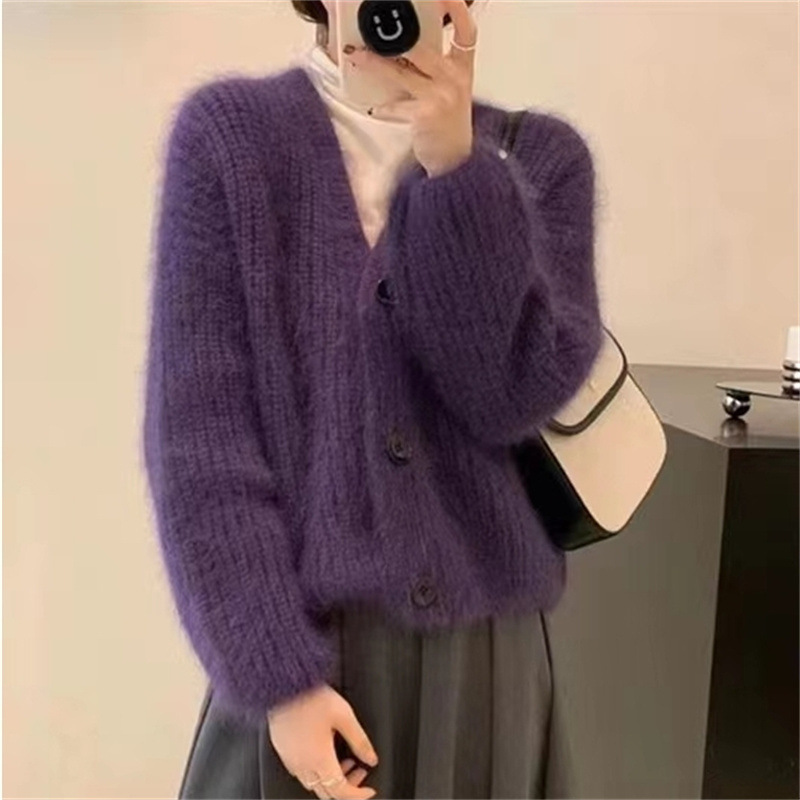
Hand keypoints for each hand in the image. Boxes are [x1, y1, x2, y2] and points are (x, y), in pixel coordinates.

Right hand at [267, 683, 378, 798]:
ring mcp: (291, 760)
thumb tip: (371, 758)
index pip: (341, 792)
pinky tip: (322, 752)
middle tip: (358, 771)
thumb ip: (359, 740)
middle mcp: (304, 765)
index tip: (368, 789)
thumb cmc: (311, 698)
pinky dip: (315, 769)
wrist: (284, 686)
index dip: (358, 794)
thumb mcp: (344, 716)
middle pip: (326, 792)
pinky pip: (300, 771)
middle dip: (346, 787)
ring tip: (342, 759)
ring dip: (331, 778)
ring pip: (313, 784)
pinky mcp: (283, 751)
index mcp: (320, 760)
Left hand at [345, 0, 477, 177]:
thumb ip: (435, 69)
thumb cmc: (448, 126)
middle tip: (371, 26)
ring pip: (402, 72)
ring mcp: (441, 96)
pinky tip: (374, 108)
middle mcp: (455, 79)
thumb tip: (402, 49)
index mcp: (463, 69)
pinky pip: (397, 105)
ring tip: (356, 56)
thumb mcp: (451, 92)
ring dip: (375, 64)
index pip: (466, 30)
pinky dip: (384, 108)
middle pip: (422, 48)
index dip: (458, 8)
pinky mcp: (426, 114)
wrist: (456, 162)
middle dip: (395, 36)